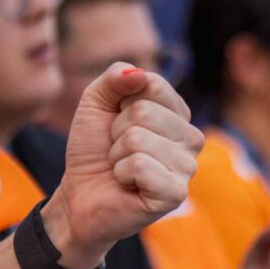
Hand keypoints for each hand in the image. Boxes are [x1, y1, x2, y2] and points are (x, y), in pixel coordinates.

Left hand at [47, 64, 204, 268]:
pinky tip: (126, 184)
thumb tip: (140, 73)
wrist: (79, 195)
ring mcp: (187, 167)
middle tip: (117, 149)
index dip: (120, 102)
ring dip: (116, 154)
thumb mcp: (95, 102)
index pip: (153, 84)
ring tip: (121, 167)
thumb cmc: (93, 148)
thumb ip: (114, 77)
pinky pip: (139, 165)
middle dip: (116, 130)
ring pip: (138, 139)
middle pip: (144, 111)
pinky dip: (120, 173)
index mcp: (177, 112)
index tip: (116, 121)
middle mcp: (190, 137)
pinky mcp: (175, 193)